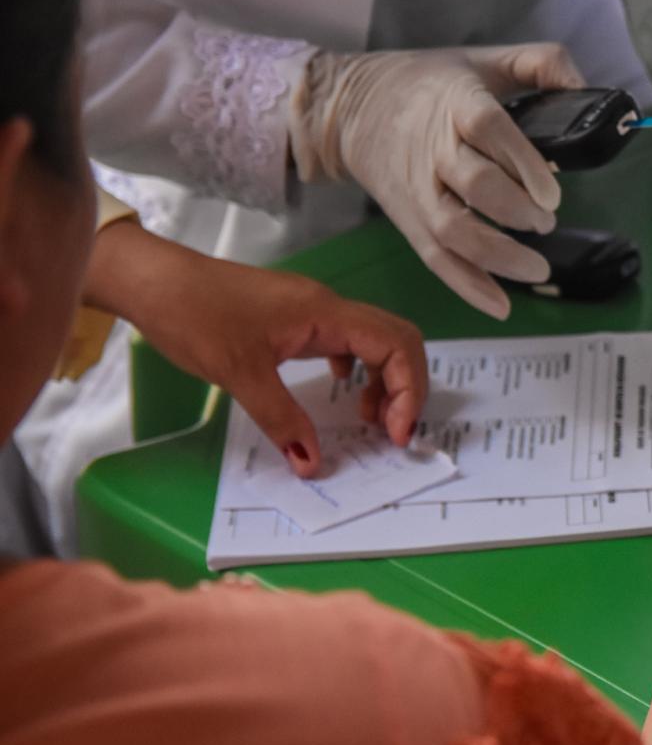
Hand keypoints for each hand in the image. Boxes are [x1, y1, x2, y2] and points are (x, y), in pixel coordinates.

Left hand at [86, 222, 426, 478]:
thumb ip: (281, 419)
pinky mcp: (294, 319)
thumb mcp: (239, 374)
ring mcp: (312, 312)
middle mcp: (328, 308)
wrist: (151, 280)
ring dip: (383, 381)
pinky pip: (345, 342)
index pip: (396, 345)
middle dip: (405, 388)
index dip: (408, 391)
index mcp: (326, 313)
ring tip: (366, 420)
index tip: (395, 434)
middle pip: (396, 340)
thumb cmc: (194, 317)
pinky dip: (356, 371)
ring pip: (372, 342)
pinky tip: (338, 391)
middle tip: (391, 432)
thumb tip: (311, 464)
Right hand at [289, 43, 584, 319]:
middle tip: (546, 223)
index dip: (523, 162)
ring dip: (498, 256)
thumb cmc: (429, 83)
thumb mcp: (484, 59)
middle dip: (516, 211)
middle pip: (474, 184)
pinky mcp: (409, 220)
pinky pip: (436, 259)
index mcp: (456, 101)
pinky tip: (501, 305)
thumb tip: (587, 89)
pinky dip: (467, 285)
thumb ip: (541, 64)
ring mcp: (418, 190)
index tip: (552, 193)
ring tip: (537, 269)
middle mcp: (433, 148)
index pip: (489, 129)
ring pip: (454, 230)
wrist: (348, 107)